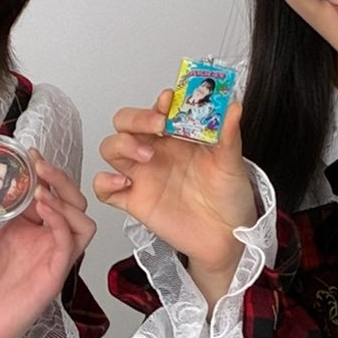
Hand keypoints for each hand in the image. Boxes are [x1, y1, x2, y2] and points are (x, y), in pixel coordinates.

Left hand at [0, 151, 96, 337]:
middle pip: (71, 200)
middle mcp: (44, 238)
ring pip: (81, 218)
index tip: (28, 153)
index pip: (46, 190)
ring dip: (66, 198)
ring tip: (41, 189)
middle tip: (39, 164)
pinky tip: (43, 209)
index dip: (42, 171)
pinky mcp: (57, 271)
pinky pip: (71, 240)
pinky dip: (61, 220)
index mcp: (26, 226)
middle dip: (59, 178)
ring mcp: (53, 254)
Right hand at [93, 93, 258, 302]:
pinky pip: (104, 189)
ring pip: (111, 148)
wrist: (226, 236)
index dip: (158, 102)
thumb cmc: (229, 197)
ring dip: (121, 144)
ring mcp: (142, 175)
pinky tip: (122, 183)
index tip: (169, 101)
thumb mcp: (233, 163)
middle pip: (126, 123)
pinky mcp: (134, 201)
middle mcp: (156, 151)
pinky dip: (104, 183)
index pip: (157, 109)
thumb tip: (234, 107)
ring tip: (146, 155)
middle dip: (136, 118)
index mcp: (177, 137)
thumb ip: (229, 135)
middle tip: (157, 126)